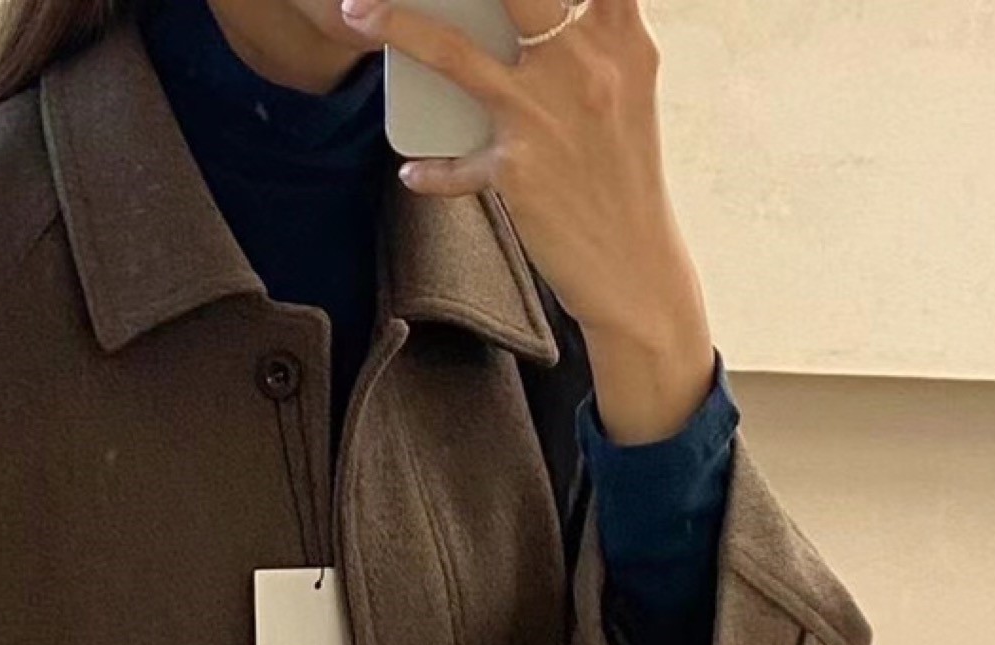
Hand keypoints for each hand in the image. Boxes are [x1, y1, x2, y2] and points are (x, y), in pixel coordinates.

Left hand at [340, 0, 716, 441]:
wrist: (637, 270)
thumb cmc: (624, 177)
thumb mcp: (626, 88)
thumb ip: (595, 32)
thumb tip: (538, 10)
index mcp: (618, 35)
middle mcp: (585, 63)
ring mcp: (547, 115)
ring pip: (455, 53)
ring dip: (398, 24)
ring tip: (357, 8)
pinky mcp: (518, 172)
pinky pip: (454, 162)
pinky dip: (432, 169)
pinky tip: (415, 171)